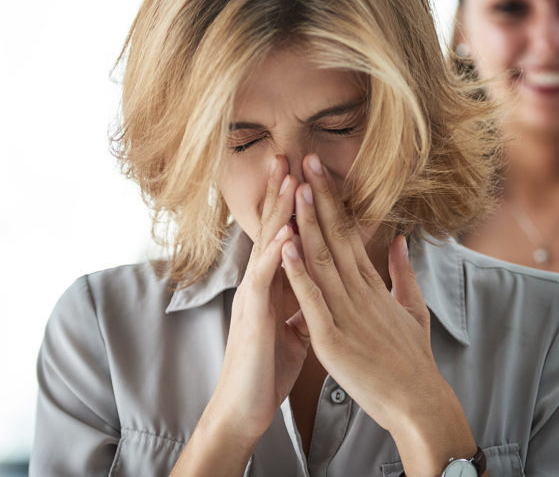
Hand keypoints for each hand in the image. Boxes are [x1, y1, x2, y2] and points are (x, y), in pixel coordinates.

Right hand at [197, 156, 308, 448]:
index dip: (291, 201)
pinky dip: (275, 254)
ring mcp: (253, 295)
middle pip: (270, 226)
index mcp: (272, 282)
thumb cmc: (268, 366)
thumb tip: (313, 284)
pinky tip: (285, 232)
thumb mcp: (291, 324)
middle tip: (287, 153)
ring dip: (276, 210)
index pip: (282, 232)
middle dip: (279, 190)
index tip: (302, 170)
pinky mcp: (254, 315)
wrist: (245, 406)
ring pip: (265, 244)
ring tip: (287, 178)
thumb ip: (299, 298)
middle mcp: (259, 281)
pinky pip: (264, 279)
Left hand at [282, 153, 477, 475]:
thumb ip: (402, 273)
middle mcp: (360, 292)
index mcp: (373, 285)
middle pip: (335, 237)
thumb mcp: (413, 310)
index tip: (319, 171)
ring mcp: (346, 314)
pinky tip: (286, 246)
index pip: (349, 233)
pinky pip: (311, 301)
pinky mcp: (332, 339)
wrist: (419, 402)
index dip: (332, 201)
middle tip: (305, 160)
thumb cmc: (413, 361)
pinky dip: (297, 272)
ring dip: (306, 223)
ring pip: (322, 260)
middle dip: (318, 198)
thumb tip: (399, 240)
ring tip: (294, 189)